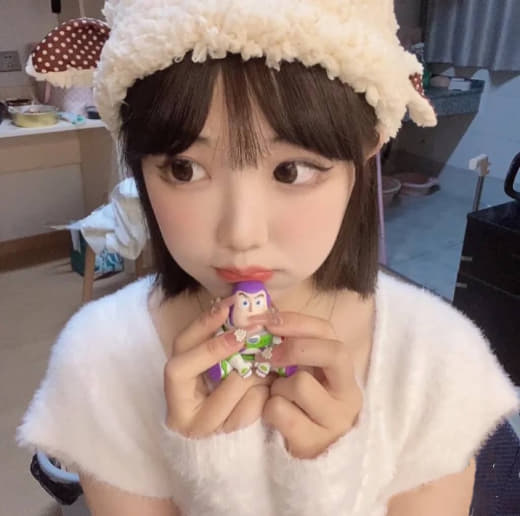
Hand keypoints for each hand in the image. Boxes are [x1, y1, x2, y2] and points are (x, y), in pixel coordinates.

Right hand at [164, 296, 271, 436]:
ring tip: (267, 363)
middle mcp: (179, 406)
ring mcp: (200, 426)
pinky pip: (248, 411)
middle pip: (184, 369)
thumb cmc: (226, 395)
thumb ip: (224, 342)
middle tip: (246, 333)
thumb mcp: (220, 368)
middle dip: (216, 348)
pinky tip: (269, 387)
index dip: (202, 324)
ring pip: (225, 389)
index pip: (180, 345)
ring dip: (251, 373)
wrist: (232, 447)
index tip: (227, 307)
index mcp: (177, 380)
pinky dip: (262, 395)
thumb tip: (239, 307)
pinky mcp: (223, 439)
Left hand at [249, 311, 362, 458]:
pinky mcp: (317, 442)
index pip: (327, 331)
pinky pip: (282, 411)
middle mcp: (348, 392)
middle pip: (333, 352)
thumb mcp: (301, 374)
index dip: (296, 321)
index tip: (267, 320)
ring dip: (278, 388)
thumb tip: (261, 317)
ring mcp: (337, 419)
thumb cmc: (299, 407)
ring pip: (301, 384)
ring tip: (278, 398)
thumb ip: (290, 349)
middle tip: (268, 355)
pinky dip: (269, 410)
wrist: (308, 461)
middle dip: (295, 349)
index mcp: (343, 369)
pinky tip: (274, 418)